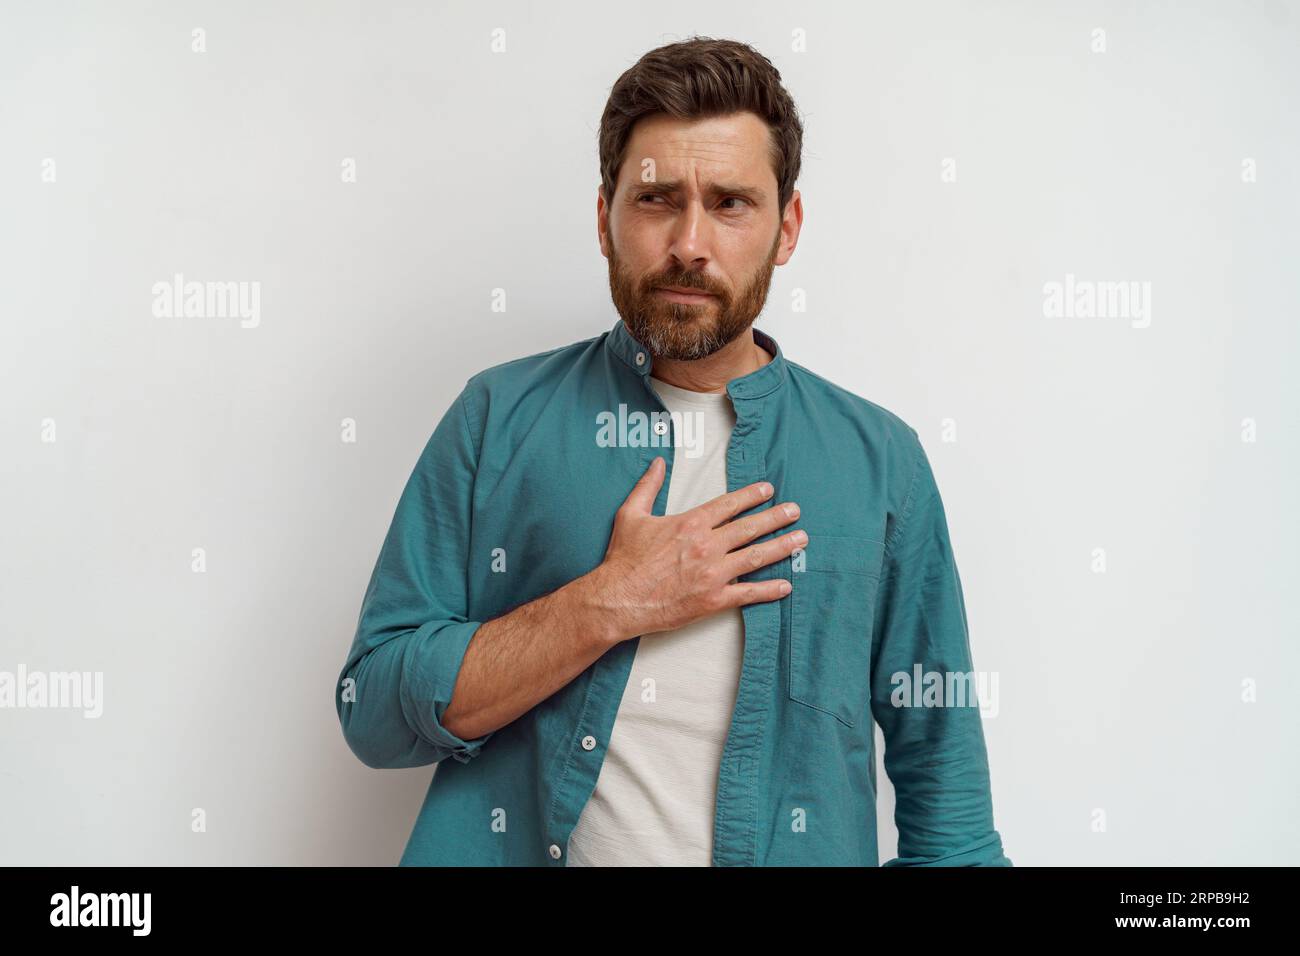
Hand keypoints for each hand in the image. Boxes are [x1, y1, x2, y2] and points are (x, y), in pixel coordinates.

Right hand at [593, 456, 804, 640]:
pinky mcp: (713, 600)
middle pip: (750, 527)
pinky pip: (748, 593)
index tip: (768, 490)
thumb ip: (648, 486)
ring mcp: (712, 574)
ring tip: (801, 539)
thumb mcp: (630, 514)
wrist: (617, 598)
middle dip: (776, 517)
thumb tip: (658, 463)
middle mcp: (706, 546)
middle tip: (795, 511)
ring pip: (756, 556)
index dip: (752, 496)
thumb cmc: (623, 558)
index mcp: (690, 523)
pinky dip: (770, 590)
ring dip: (782, 546)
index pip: (729, 504)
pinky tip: (786, 585)